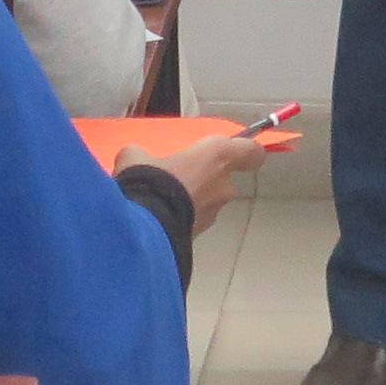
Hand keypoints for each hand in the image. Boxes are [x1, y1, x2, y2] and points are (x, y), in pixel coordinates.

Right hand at [135, 128, 274, 234]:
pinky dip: (183, 217)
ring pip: (208, 201)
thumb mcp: (135, 157)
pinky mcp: (201, 234)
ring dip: (192, 200)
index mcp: (216, 156)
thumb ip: (143, 155)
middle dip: (203, 178)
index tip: (238, 150)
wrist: (144, 229)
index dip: (247, 151)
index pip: (251, 152)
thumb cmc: (148, 180)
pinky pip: (195, 219)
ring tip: (162, 200)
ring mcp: (214, 212)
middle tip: (177, 177)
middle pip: (223, 178)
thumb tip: (137, 158)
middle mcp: (223, 184)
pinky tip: (158, 218)